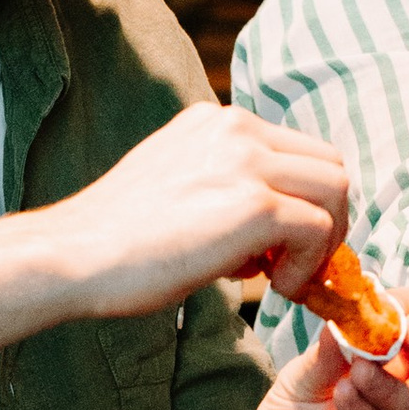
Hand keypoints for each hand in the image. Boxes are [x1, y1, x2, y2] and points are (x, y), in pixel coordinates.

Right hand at [41, 102, 349, 317]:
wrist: (72, 256)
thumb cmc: (115, 241)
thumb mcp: (179, 190)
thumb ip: (226, 192)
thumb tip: (273, 235)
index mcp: (216, 121)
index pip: (296, 151)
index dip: (304, 200)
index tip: (284, 245)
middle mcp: (236, 128)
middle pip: (329, 164)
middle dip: (328, 217)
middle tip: (295, 262)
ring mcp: (248, 161)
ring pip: (335, 190)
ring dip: (324, 241)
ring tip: (283, 277)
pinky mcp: (256, 204)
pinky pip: (319, 230)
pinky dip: (309, 265)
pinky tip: (274, 288)